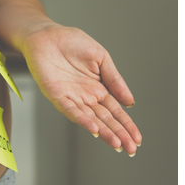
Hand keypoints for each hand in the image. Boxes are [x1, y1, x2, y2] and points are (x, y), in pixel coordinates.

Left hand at [21, 24, 141, 154]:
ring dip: (103, 132)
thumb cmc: (71, 42)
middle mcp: (85, 97)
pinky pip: (70, 110)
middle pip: (105, 119)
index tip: (138, 138)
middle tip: (131, 149)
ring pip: (90, 119)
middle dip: (119, 134)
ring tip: (117, 143)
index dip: (127, 124)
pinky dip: (82, 120)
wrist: (46, 35)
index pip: (115, 111)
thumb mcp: (101, 58)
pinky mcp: (56, 95)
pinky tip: (94, 128)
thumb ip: (114, 80)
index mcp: (98, 88)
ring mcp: (71, 98)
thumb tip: (130, 102)